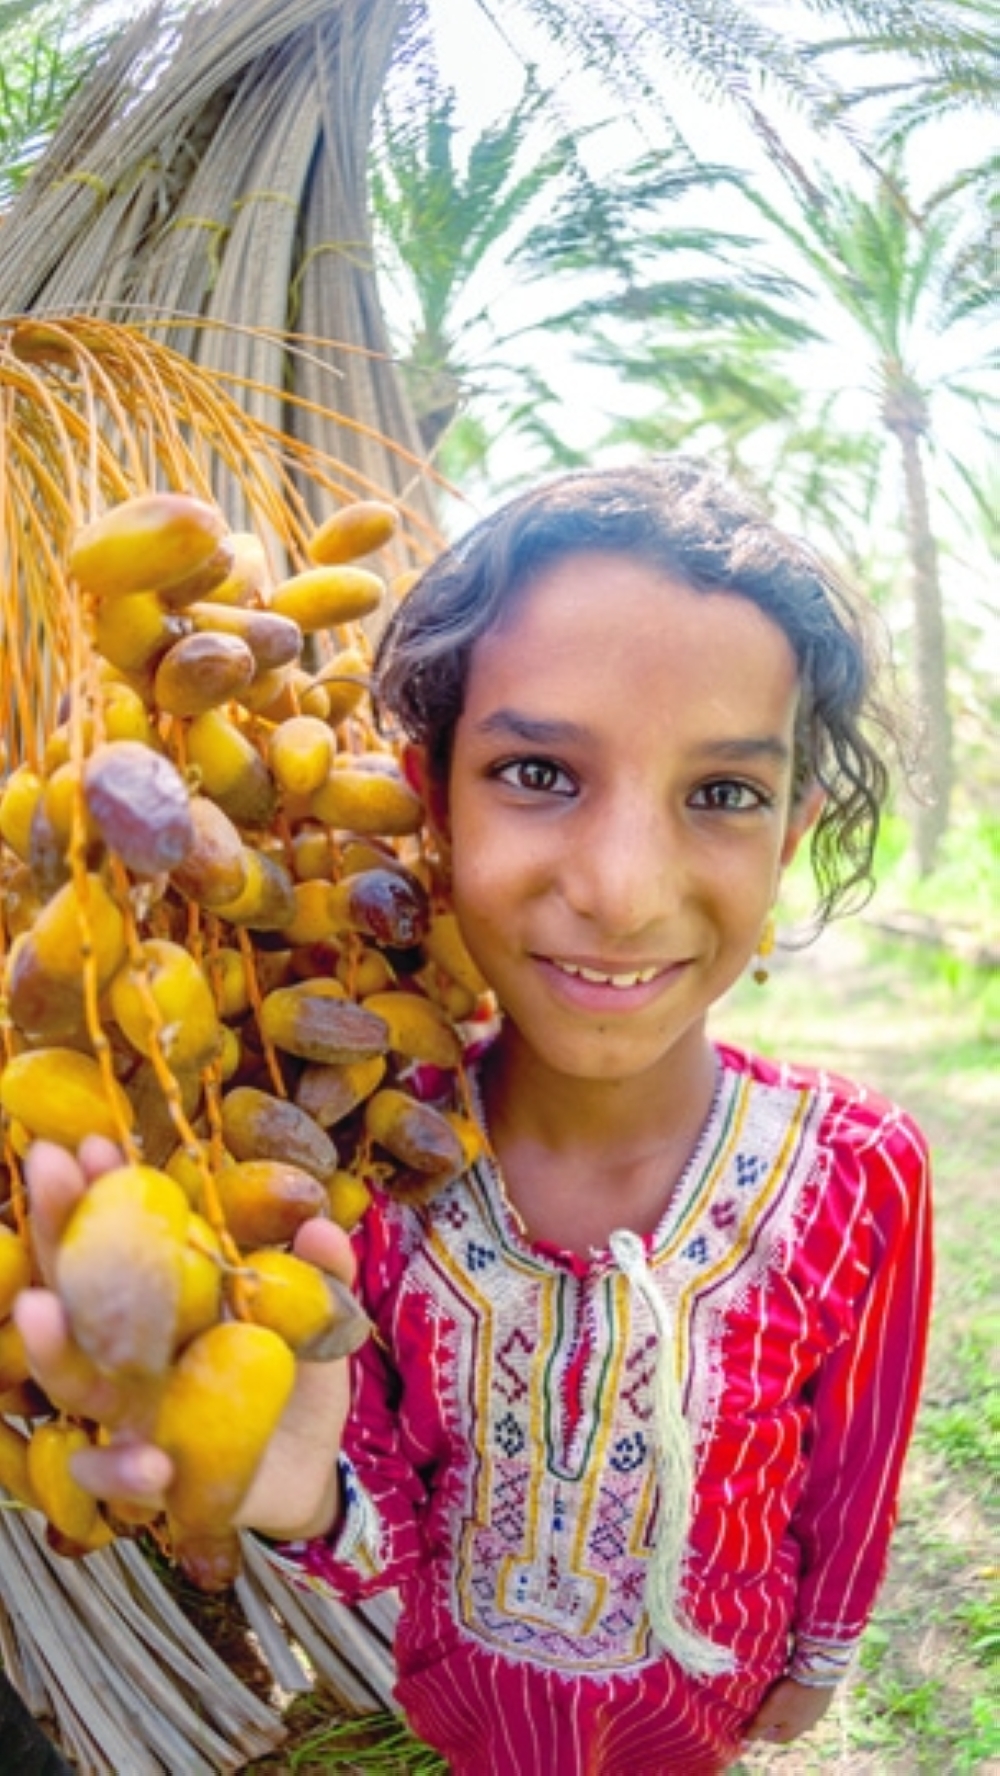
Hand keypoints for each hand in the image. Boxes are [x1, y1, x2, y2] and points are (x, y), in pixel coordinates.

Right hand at [14, 1139, 358, 1539]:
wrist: (315, 1466)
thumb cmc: (297, 1379)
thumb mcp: (319, 1318)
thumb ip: (324, 1272)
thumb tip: (318, 1221)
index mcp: (165, 1303)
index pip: (121, 1238)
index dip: (102, 1190)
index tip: (97, 1142)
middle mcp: (132, 1354)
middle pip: (77, 1290)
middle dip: (57, 1227)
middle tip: (47, 1167)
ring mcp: (133, 1415)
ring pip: (75, 1383)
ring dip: (52, 1347)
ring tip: (40, 1308)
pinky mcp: (151, 1480)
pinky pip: (115, 1477)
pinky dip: (121, 1469)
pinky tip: (151, 1456)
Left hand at [742, 1676, 834, 1747]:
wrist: (817, 1676)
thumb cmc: (790, 1697)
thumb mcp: (769, 1713)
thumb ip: (757, 1727)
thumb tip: (745, 1740)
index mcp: (794, 1731)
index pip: (777, 1738)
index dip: (764, 1733)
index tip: (755, 1725)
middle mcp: (807, 1724)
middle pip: (788, 1725)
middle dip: (776, 1718)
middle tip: (765, 1707)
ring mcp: (816, 1710)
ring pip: (798, 1712)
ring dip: (788, 1706)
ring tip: (778, 1693)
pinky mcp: (821, 1696)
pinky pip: (806, 1699)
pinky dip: (797, 1694)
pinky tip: (792, 1683)